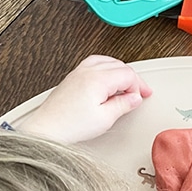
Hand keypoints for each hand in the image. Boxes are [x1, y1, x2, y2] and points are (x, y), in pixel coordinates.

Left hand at [16, 55, 151, 142]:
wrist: (48, 128)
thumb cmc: (71, 125)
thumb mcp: (105, 119)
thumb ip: (123, 105)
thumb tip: (135, 98)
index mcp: (98, 79)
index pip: (127, 74)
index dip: (139, 86)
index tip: (143, 96)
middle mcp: (87, 71)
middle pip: (119, 66)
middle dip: (132, 79)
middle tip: (139, 93)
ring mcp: (78, 72)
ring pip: (107, 62)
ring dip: (119, 72)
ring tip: (126, 86)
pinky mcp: (72, 77)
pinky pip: (94, 64)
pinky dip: (106, 69)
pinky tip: (108, 80)